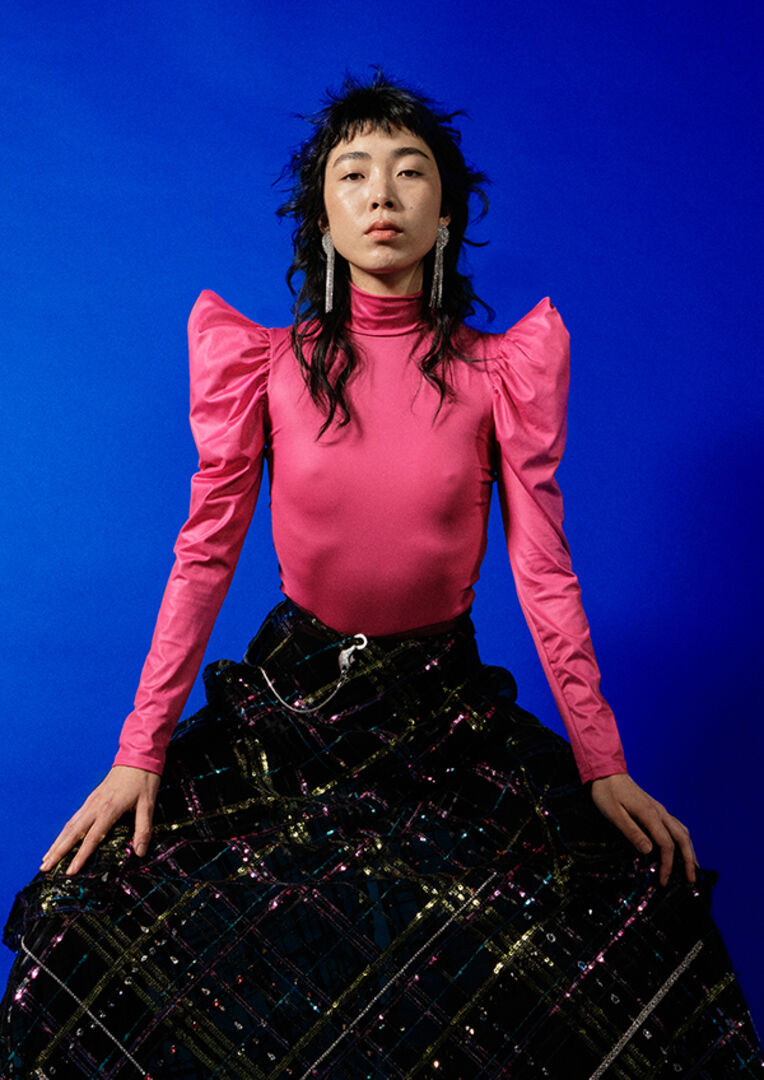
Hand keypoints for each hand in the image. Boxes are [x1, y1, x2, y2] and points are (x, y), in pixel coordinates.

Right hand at [40, 765, 160, 875]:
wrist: (137, 757)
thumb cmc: (144, 780)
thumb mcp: (148, 804)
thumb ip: (143, 829)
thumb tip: (140, 852)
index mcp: (109, 809)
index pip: (91, 838)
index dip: (80, 856)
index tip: (70, 871)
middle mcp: (95, 806)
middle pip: (72, 833)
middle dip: (58, 851)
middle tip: (45, 868)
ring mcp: (91, 802)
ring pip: (70, 825)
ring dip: (57, 842)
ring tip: (46, 858)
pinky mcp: (92, 799)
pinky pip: (74, 818)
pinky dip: (64, 831)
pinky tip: (60, 839)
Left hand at [590, 772, 697, 885]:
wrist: (606, 772)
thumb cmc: (606, 792)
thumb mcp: (614, 814)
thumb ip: (632, 832)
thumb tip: (649, 851)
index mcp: (650, 815)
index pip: (666, 844)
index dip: (667, 864)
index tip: (663, 880)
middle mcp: (660, 812)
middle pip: (682, 838)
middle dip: (689, 860)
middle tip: (691, 880)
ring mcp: (659, 810)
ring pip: (682, 831)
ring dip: (689, 850)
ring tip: (691, 867)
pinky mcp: (655, 809)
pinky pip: (676, 826)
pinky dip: (682, 840)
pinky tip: (681, 847)